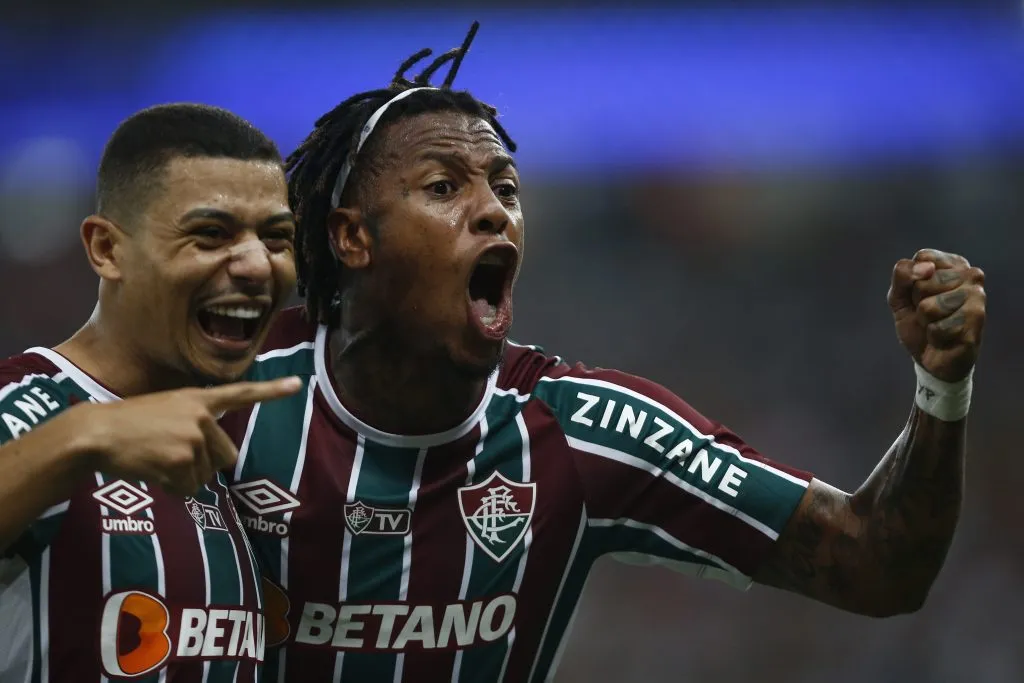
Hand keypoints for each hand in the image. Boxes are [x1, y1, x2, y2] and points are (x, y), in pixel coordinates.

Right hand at [74, 377, 301, 495]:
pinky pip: (188, 488)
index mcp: (198, 399)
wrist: (96, 433)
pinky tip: (152, 471)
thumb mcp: (168, 409)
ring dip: (183, 476)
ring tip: (156, 459)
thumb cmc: (129, 424)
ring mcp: (193, 438)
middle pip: (224, 456)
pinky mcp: (181, 461)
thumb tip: (217, 457)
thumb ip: (197, 422)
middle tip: (170, 455)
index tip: (298, 385)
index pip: (241, 393)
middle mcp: (202, 416)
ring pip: (204, 475)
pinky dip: (172, 488)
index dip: (271, 391)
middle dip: (203, 464)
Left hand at [887, 249, 985, 381]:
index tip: (919, 295)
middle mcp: (971, 275)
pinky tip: (946, 338)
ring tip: (938, 325)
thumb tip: (925, 267)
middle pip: (923, 283)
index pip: (922, 258)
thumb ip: (902, 275)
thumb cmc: (918, 323)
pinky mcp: (978, 320)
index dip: (911, 282)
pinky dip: (934, 337)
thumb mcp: (899, 297)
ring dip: (926, 322)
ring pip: (929, 307)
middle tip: (929, 315)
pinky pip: (937, 328)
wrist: (930, 357)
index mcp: (953, 264)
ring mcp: (977, 297)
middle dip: (918, 304)